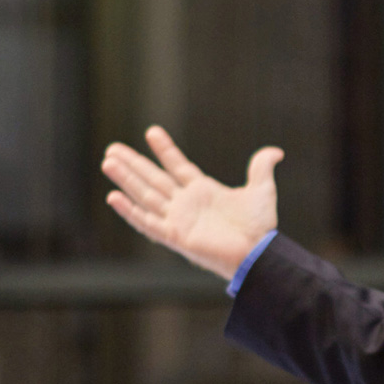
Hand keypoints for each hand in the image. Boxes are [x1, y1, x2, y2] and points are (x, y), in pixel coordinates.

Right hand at [101, 126, 283, 279]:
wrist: (257, 252)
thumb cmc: (259, 227)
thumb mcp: (261, 190)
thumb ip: (261, 169)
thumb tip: (275, 151)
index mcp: (202, 191)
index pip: (177, 166)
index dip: (164, 149)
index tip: (151, 131)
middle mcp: (185, 204)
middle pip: (153, 179)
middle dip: (133, 163)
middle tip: (112, 148)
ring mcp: (177, 219)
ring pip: (145, 195)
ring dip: (126, 179)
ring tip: (108, 162)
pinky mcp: (174, 236)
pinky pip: (147, 222)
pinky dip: (130, 211)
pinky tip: (113, 197)